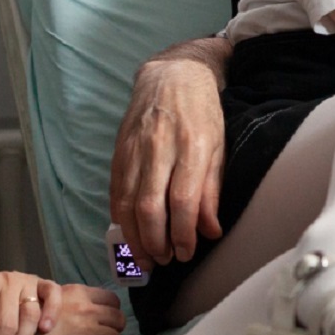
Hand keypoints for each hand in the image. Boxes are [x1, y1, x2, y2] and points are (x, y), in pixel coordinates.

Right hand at [18, 284, 124, 334]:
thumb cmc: (28, 314)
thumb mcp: (52, 297)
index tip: (107, 318)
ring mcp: (85, 328)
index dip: (112, 310)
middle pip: (119, 318)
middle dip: (115, 328)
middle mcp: (86, 308)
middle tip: (106, 334)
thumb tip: (90, 308)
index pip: (112, 298)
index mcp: (80, 292)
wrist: (11, 333)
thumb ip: (72, 300)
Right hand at [110, 52, 225, 267]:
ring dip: (134, 237)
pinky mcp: (119, 149)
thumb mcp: (219, 146)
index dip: (183, 234)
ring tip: (145, 257)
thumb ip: (211, 190)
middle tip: (164, 260)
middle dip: (155, 243)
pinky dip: (120, 217)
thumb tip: (210, 232)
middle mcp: (160, 147)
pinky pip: (115, 190)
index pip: (183, 200)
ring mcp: (136, 147)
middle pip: (150, 207)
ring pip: (127, 203)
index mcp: (192, 145)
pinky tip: (129, 232)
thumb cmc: (202, 112)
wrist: (172, 74)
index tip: (186, 253)